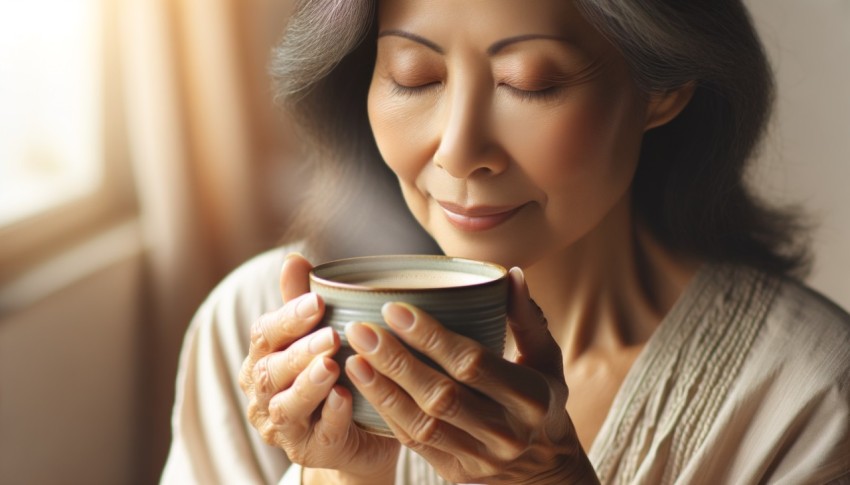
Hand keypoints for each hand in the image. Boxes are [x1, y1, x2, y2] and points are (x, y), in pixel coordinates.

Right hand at [238, 253, 399, 483]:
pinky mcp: (311, 450)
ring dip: (308, 385)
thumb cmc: (335, 375)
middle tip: (330, 336)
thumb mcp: (318, 336)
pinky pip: (319, 435)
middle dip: (299, 352)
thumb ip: (302, 302)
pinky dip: (331, 416)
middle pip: (270, 372)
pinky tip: (346, 399)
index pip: (264, 335)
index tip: (316, 302)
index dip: (287, 318)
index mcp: (262, 360)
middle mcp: (264, 395)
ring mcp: (285, 427)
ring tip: (331, 367)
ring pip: (286, 407)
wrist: (361, 433)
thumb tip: (293, 257)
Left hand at [342, 267, 598, 483]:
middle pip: (441, 395)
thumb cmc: (541, 402)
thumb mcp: (546, 361)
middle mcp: (505, 432)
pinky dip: (387, 414)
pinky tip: (365, 388)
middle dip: (396, 361)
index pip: (472, 364)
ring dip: (383, 390)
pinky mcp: (455, 472)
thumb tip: (510, 273)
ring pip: (422, 424)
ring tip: (354, 358)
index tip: (395, 309)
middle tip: (361, 330)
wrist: (544, 472)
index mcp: (530, 398)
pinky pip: (414, 444)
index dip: (431, 337)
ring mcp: (479, 458)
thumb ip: (527, 318)